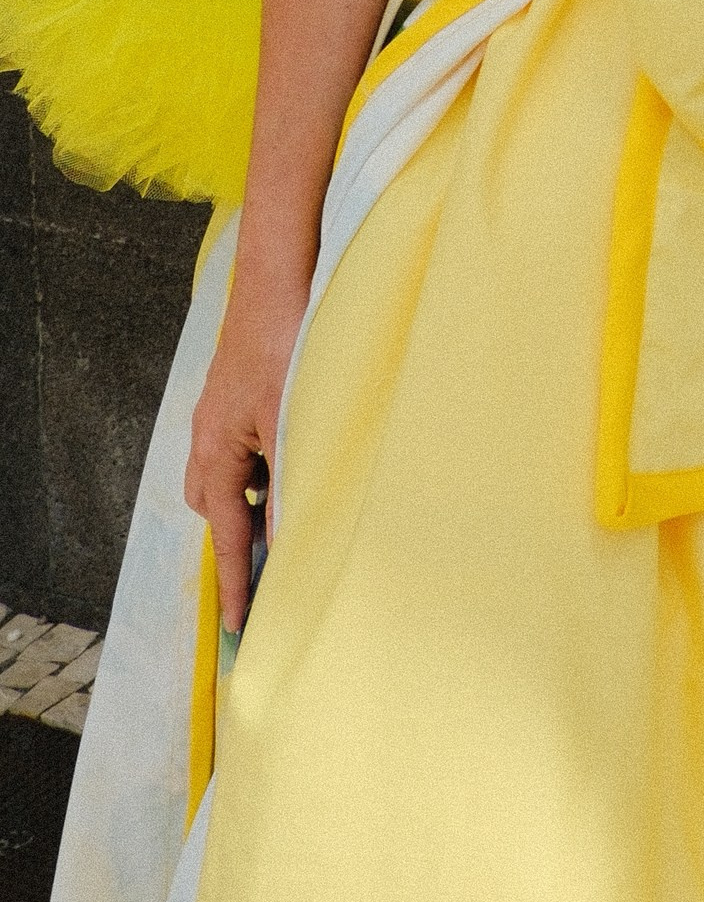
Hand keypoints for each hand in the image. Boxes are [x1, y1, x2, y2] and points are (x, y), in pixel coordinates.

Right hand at [186, 254, 310, 632]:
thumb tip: (290, 544)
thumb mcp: (292, 420)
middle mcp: (210, 439)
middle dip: (240, 547)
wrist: (280, 274)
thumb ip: (291, 485)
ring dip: (255, 505)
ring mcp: (222, 416)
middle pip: (219, 511)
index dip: (238, 584)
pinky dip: (264, 471)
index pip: (229, 535)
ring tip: (289, 526)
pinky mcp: (240, 398)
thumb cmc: (286, 340)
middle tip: (267, 584)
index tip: (241, 627)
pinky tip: (295, 465)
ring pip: (232, 480)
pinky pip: (245, 452)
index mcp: (217, 453)